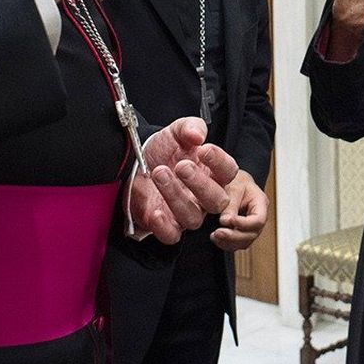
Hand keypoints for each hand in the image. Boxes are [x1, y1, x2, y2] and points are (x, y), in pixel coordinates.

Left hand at [128, 117, 239, 243]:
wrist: (134, 163)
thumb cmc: (163, 149)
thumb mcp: (176, 131)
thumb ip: (190, 127)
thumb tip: (198, 135)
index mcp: (212, 173)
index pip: (229, 172)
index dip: (219, 162)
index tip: (203, 149)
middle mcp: (203, 196)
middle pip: (216, 201)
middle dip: (200, 183)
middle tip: (181, 166)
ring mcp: (185, 212)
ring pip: (193, 217)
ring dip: (176, 196)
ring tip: (159, 173)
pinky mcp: (165, 225)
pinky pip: (172, 236)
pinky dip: (164, 226)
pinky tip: (155, 211)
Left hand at [210, 170, 269, 250]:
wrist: (231, 181)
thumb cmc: (235, 180)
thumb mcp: (233, 187)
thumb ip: (230, 205)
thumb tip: (225, 221)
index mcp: (261, 203)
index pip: (258, 220)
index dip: (243, 224)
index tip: (227, 220)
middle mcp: (258, 217)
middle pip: (252, 234)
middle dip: (234, 236)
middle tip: (218, 232)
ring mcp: (250, 226)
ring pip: (244, 242)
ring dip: (229, 242)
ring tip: (214, 236)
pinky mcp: (241, 231)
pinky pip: (236, 243)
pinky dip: (226, 243)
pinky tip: (215, 237)